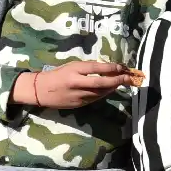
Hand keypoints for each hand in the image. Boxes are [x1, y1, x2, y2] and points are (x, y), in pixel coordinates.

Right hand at [13, 61, 131, 108]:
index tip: (123, 67)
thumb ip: (87, 68)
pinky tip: (110, 89)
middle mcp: (77, 83)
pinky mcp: (78, 104)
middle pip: (101, 82)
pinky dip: (104, 93)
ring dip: (113, 87)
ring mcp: (78, 96)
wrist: (40, 90)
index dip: (111, 67)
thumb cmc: (57, 75)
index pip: (96, 68)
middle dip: (117, 80)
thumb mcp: (71, 66)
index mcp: (74, 71)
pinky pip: (95, 98)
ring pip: (101, 92)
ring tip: (122, 82)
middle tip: (129, 78)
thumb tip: (107, 68)